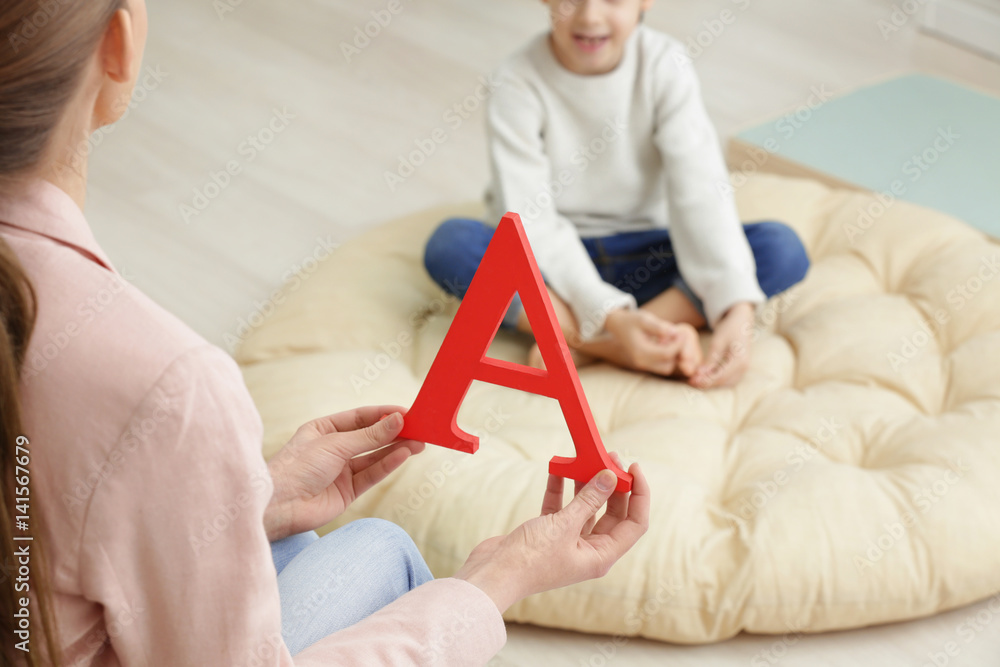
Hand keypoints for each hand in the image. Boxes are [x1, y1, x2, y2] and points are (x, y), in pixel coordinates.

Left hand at [264, 406, 424, 540]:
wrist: (279, 506)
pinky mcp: (347, 492)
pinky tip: (403, 455)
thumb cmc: (297, 467)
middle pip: (370, 437)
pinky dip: (388, 465)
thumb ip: (369, 435)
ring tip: (420, 442)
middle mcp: (333, 449)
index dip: (384, 414)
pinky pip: (372, 475)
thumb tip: (397, 420)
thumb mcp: (336, 444)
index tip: (408, 412)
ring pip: (374, 457)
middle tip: (420, 428)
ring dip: (396, 449)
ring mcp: (341, 471)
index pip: (360, 417)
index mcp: (324, 429)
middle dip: (395, 432)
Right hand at [454, 459, 649, 612]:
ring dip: (585, 483)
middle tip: (608, 457)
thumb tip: (611, 477)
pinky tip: (558, 469)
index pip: (635, 523)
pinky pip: (560, 507)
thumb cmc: (530, 559)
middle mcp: (588, 549)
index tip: (633, 467)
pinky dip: (560, 489)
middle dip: (612, 484)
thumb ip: (589, 500)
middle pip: (612, 512)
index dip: (639, 494)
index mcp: (601, 556)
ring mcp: (567, 541)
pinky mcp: (547, 533)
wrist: (492, 574)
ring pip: (585, 507)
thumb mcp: (564, 526)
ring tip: (584, 459)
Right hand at [604, 309, 700, 376]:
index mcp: (640, 351)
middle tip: (678, 337)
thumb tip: (674, 332)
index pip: (666, 354)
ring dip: (673, 356)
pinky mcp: (646, 364)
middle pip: (668, 364)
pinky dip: (668, 357)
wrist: (618, 325)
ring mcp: (643, 365)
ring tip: (671, 340)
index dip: (678, 344)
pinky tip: (666, 343)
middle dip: (677, 352)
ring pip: (667, 367)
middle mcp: (641, 362)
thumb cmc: (631, 320)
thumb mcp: (644, 319)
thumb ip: (659, 326)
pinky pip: (662, 365)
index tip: (682, 333)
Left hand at [690, 302, 754, 387]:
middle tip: (691, 381)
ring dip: (712, 383)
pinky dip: (717, 379)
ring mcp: (743, 368)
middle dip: (707, 383)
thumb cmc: (728, 329)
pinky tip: (704, 376)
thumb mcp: (717, 343)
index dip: (705, 380)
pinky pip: (728, 378)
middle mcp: (744, 367)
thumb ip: (710, 360)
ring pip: (726, 383)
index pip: (721, 376)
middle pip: (723, 382)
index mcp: (740, 360)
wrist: (741, 321)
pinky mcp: (740, 368)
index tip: (691, 380)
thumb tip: (699, 375)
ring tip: (696, 380)